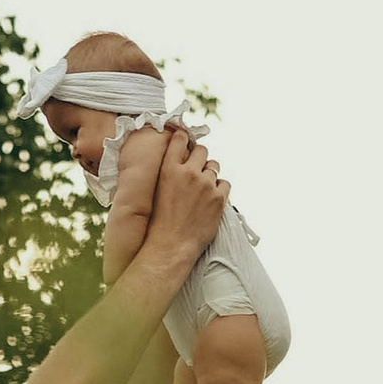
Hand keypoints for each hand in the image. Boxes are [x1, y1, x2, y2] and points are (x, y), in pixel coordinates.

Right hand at [145, 126, 229, 261]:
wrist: (171, 245)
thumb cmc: (160, 221)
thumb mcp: (157, 189)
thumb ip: (169, 171)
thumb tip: (180, 160)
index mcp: (169, 168)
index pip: (180, 139)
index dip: (185, 138)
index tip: (186, 141)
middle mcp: (188, 173)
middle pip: (202, 150)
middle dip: (200, 157)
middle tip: (197, 170)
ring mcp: (205, 185)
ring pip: (214, 167)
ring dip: (210, 174)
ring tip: (202, 189)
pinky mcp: (219, 198)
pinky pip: (225, 183)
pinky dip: (220, 189)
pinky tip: (211, 198)